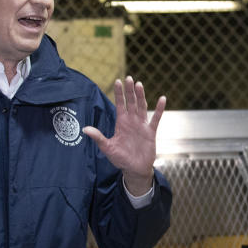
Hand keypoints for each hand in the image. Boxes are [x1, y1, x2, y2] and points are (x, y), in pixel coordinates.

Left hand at [82, 76, 165, 195]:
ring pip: (142, 107)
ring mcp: (142, 126)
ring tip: (140, 84)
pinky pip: (155, 119)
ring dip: (141, 96)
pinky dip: (159, 109)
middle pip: (131, 102)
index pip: (120, 104)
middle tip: (129, 78)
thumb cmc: (120, 159)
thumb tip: (85, 129)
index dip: (119, 93)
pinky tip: (162, 98)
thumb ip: (98, 137)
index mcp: (121, 123)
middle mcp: (132, 121)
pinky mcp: (150, 132)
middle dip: (130, 91)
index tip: (118, 81)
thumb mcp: (107, 148)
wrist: (134, 169)